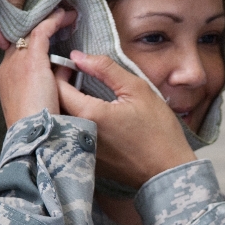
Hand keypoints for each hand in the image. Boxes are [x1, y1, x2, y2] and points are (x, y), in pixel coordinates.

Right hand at [0, 8, 76, 126]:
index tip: (52, 34)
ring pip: (32, 32)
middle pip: (23, 38)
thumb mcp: (45, 97)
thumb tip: (66, 67)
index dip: (36, 40)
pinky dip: (54, 21)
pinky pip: (42, 31)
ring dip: (50, 21)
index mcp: (8, 78)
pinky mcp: (31, 60)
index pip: (20, 51)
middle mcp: (8, 66)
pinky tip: (66, 15)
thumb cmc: (40, 124)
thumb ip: (54, 79)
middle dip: (41, 27)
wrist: (32, 134)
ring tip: (66, 15)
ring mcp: (17, 62)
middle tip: (59, 19)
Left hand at [57, 53, 196, 187]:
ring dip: (66, 106)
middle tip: (76, 77)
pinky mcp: (86, 161)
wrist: (168, 169)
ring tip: (81, 94)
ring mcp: (80, 150)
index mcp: (89, 114)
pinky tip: (91, 119)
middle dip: (61, 88)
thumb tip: (78, 56)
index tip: (73, 65)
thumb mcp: (137, 90)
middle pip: (56, 105)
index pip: (58, 87)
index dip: (61, 72)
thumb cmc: (158, 130)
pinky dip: (75, 124)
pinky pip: (71, 137)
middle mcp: (78, 134)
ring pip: (62, 122)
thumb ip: (106, 69)